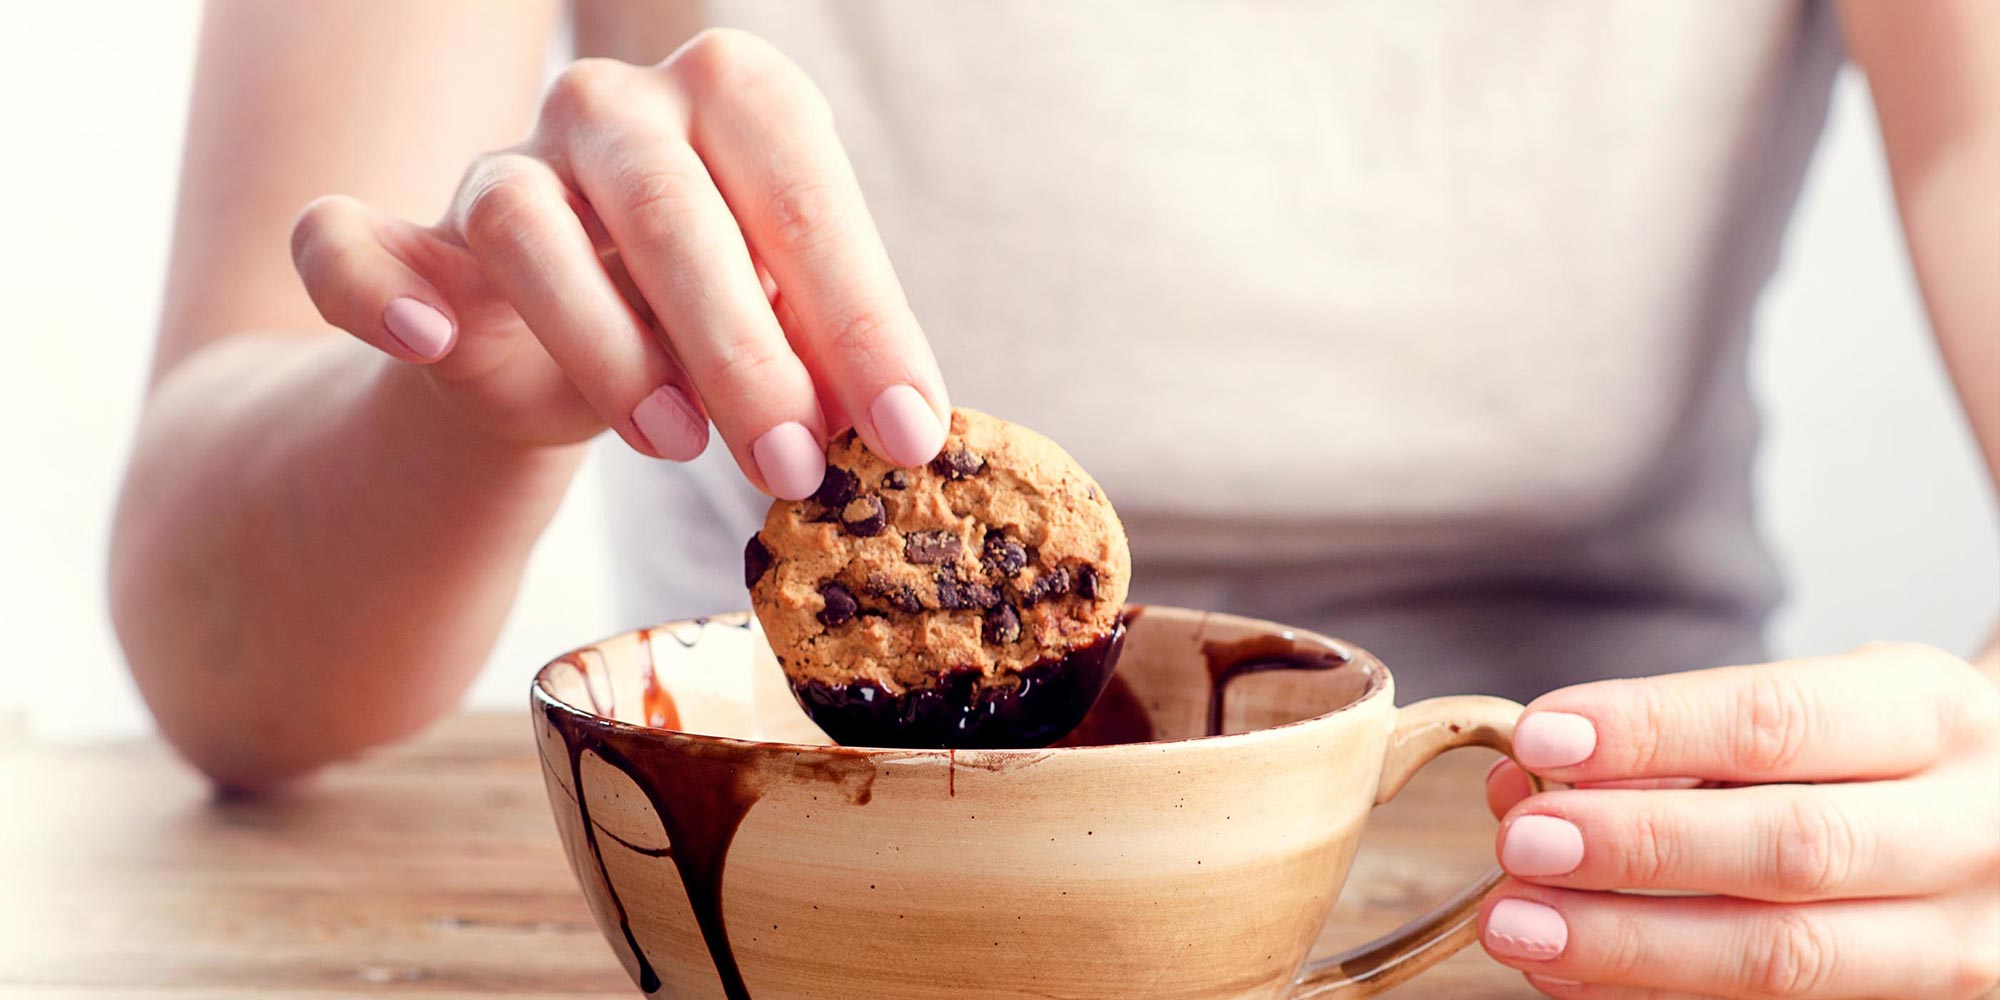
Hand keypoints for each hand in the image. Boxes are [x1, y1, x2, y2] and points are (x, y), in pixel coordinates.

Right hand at [288, 30, 947, 497]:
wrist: (566, 350)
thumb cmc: (710, 323)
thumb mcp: (783, 330)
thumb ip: (824, 355)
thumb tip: (896, 430)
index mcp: (737, 100)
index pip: (806, 194)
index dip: (863, 320)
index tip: (909, 435)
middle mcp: (617, 108)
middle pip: (675, 211)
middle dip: (745, 352)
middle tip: (795, 466)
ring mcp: (505, 164)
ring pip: (527, 228)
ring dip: (605, 344)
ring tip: (676, 444)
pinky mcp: (405, 241)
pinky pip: (349, 242)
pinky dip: (375, 287)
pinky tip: (426, 338)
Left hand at [1481, 642, 1999, 997]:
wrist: (1999, 825)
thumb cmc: (1872, 760)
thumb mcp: (1810, 713)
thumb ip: (1677, 743)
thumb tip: (1528, 779)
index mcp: (1933, 717)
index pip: (1778, 720)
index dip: (1651, 731)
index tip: (1539, 737)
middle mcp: (1970, 831)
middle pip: (1792, 848)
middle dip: (1638, 847)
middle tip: (1522, 844)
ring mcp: (1965, 942)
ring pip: (1789, 959)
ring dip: (1631, 945)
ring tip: (1517, 926)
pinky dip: (1655, 995)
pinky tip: (1570, 977)